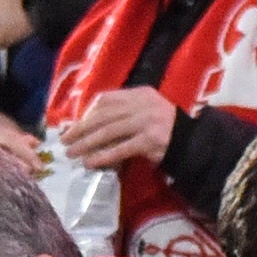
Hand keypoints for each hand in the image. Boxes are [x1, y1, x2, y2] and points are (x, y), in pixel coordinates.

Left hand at [54, 87, 175, 171]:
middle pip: (104, 116)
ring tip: (72, 152)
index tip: (74, 124)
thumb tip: (89, 124)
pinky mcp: (150, 140)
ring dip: (87, 143)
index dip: (87, 113)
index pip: (107, 99)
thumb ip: (123, 112)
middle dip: (81, 129)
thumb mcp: (145, 111)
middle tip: (64, 140)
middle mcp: (143, 104)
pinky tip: (90, 162)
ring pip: (109, 132)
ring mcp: (148, 121)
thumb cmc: (164, 128)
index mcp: (141, 94)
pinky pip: (121, 149)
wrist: (192, 142)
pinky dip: (103, 156)